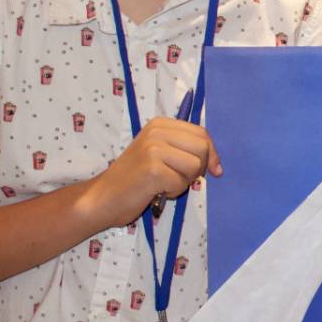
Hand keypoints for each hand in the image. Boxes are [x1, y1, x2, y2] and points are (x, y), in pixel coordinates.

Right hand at [83, 117, 220, 230]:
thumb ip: (185, 151)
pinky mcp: (152, 169)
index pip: (201, 134)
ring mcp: (153, 148)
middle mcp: (156, 131)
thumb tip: (217, 166)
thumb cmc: (135, 179)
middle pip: (202, 148)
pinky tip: (156, 191)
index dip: (211, 154)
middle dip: (197, 169)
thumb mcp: (160, 154)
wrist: (104, 197)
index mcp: (160, 124)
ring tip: (164, 183)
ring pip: (194, 166)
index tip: (213, 171)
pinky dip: (173, 192)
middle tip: (177, 178)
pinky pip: (181, 183)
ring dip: (184, 181)